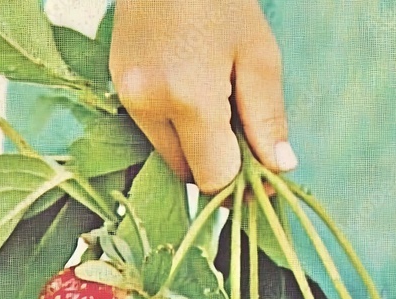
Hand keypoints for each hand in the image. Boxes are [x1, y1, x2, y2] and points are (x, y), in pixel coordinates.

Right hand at [109, 0, 297, 193]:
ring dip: (194, 146)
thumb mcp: (258, 54)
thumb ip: (267, 117)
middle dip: (215, 164)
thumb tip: (279, 169)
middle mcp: (148, 106)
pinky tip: (190, 92)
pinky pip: (150, 130)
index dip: (239, 184)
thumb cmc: (221, 0)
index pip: (212, 177)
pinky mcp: (116, 88)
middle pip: (185, 173)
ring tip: (216, 104)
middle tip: (243, 136)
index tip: (261, 176)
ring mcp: (126, 99)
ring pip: (165, 154)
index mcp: (188, 98)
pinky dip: (174, 126)